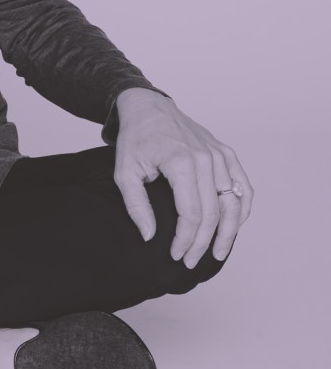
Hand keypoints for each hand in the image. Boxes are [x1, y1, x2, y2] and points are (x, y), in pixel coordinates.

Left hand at [112, 88, 252, 267]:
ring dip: (229, 232)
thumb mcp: (124, 171)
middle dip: (203, 243)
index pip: (191, 213)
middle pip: (213, 212)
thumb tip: (149, 236)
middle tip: (190, 262)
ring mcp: (219, 154)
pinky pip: (243, 185)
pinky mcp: (225, 152)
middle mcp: (206, 158)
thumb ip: (136, 204)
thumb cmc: (135, 139)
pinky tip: (235, 225)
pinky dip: (243, 208)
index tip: (175, 255)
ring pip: (234, 202)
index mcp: (181, 161)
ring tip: (218, 254)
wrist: (148, 107)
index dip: (185, 239)